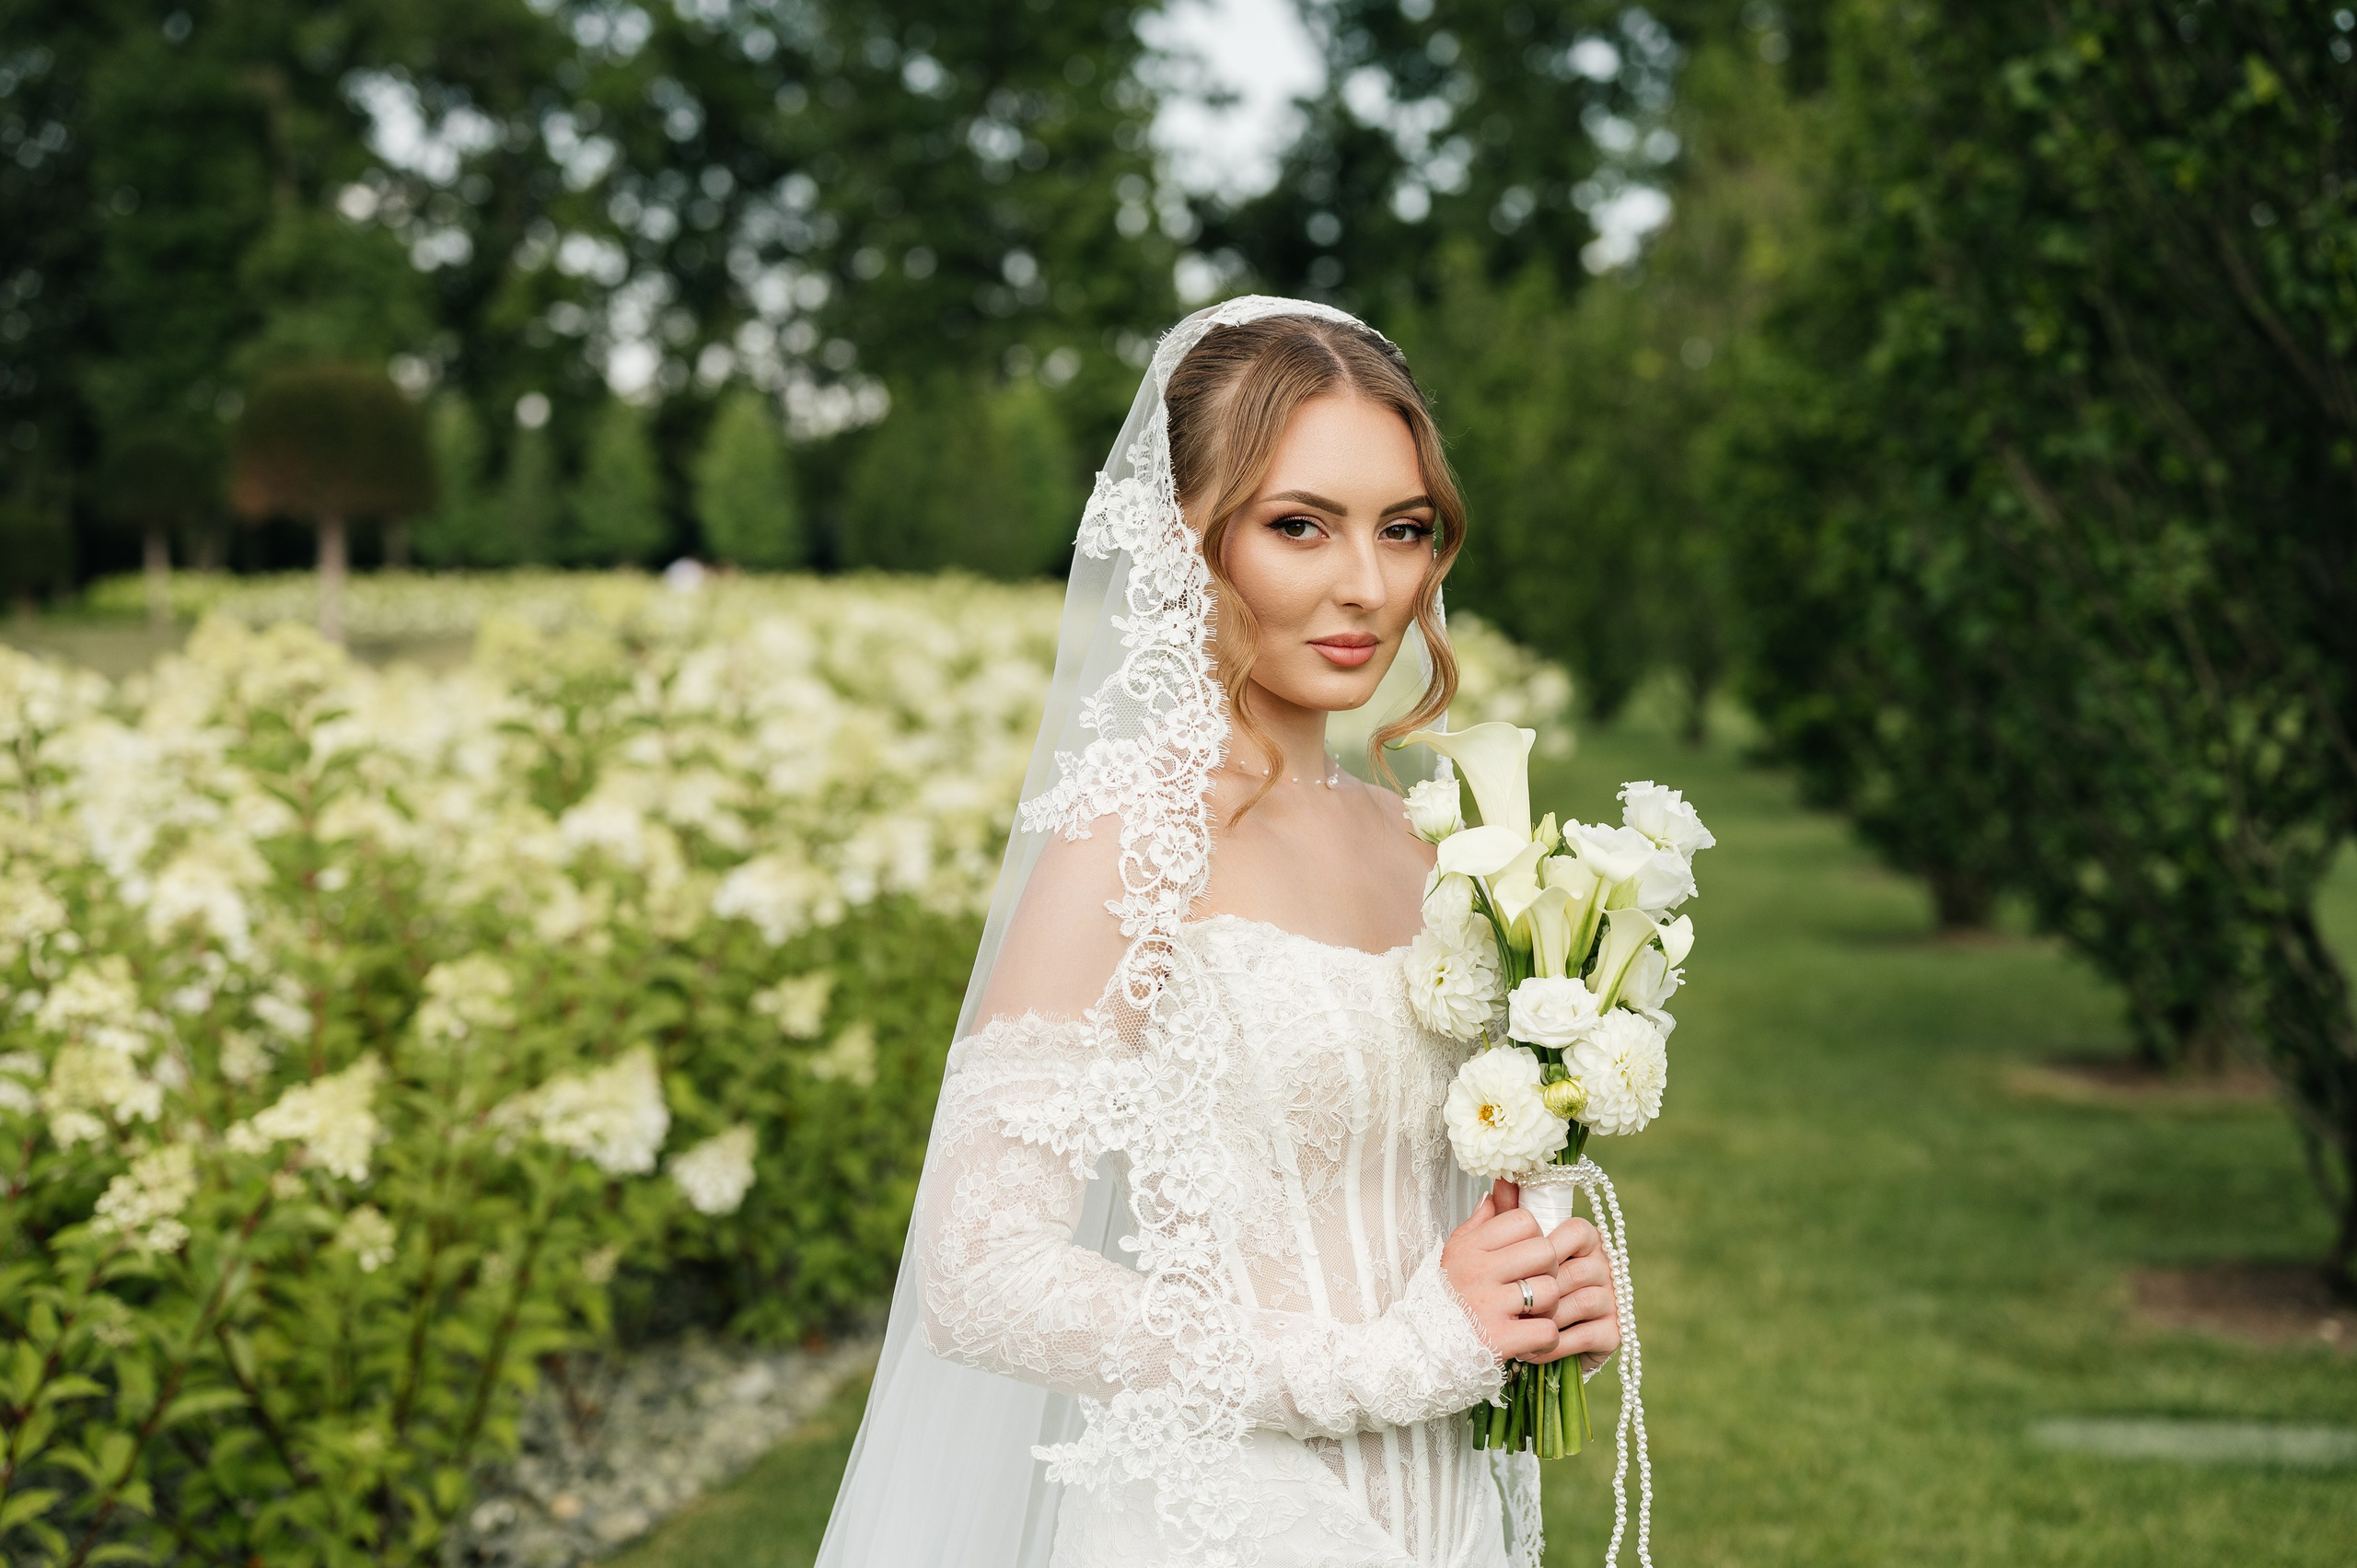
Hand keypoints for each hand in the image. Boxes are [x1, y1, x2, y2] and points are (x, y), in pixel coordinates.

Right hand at [1441, 1178, 1601, 1365]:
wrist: (1419, 1348)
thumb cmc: (1445, 1297)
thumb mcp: (1456, 1252)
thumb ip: (1481, 1221)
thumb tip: (1499, 1188)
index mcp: (1470, 1247)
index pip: (1524, 1220)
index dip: (1534, 1236)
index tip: (1525, 1255)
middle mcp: (1478, 1272)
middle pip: (1544, 1251)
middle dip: (1549, 1268)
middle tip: (1535, 1282)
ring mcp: (1489, 1306)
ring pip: (1550, 1290)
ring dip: (1549, 1305)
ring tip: (1532, 1312)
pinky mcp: (1499, 1340)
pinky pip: (1546, 1330)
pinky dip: (1546, 1337)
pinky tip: (1531, 1336)